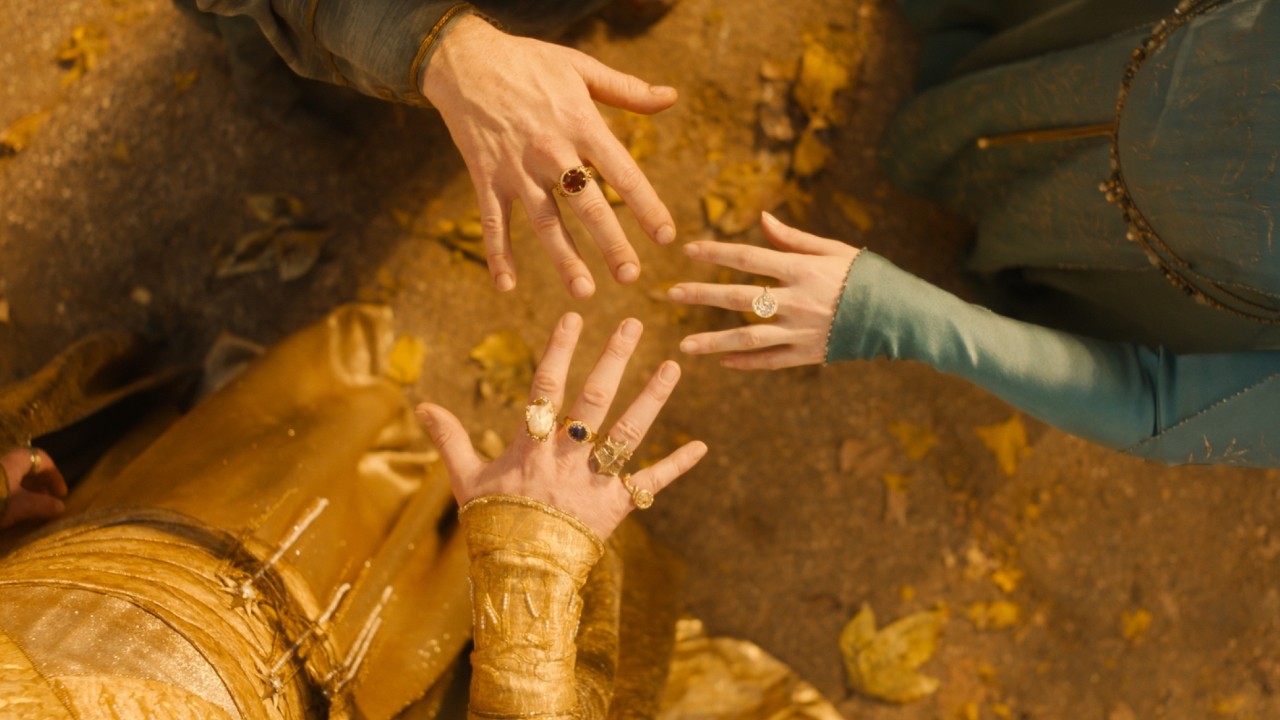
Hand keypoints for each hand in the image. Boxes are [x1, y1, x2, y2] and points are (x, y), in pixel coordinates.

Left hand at [1, 447, 67, 527]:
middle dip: (39, 485)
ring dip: (25, 493)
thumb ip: (43, 505)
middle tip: (46, 504)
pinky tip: (10, 514)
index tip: (60, 494)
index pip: (41, 458)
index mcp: (15, 461)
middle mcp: (2, 464)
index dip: (54, 475)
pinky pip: (1, 488)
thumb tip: (60, 506)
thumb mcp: (22, 506)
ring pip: (12, 479)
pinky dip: (11, 497)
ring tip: (29, 511)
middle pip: (26, 468)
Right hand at [416, 313, 706, 539]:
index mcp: (532, 447)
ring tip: (674, 366)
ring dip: (652, 398)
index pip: (546, 388)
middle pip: (594, 400)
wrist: (519, 575)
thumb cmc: (490, 524)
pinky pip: (651, 484)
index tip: (572, 318)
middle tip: (633, 323)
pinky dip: (676, 466)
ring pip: (629, 433)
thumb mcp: (464, 480)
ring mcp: (595, 481)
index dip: (559, 351)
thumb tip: (420, 405)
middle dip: (614, 359)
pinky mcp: (618, 506)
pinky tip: (701, 446)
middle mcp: (568, 458)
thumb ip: (449, 439)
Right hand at [422, 15, 678, 298]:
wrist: (464, 58)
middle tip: (630, 276)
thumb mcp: (581, 67)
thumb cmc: (529, 62)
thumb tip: (671, 98)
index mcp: (581, 124)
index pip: (622, 172)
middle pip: (587, 204)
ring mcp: (517, 167)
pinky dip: (497, 254)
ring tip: (584, 291)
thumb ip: (627, 90)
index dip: (646, 205)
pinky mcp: (485, 176)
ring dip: (563, 258)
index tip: (666, 237)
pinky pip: (493, 221)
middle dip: (611, 243)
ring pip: (544, 220)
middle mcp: (551, 150)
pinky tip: (506, 286)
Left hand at [669, 212, 859, 368]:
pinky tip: (721, 361)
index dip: (716, 253)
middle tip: (670, 295)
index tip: (687, 250)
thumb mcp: (833, 249)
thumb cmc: (864, 276)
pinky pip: (771, 361)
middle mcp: (798, 300)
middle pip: (740, 298)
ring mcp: (802, 330)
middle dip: (702, 296)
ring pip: (750, 338)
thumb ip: (793, 238)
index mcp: (802, 269)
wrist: (900, 315)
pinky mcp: (810, 354)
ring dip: (714, 342)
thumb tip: (762, 219)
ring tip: (683, 346)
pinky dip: (746, 363)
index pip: (749, 259)